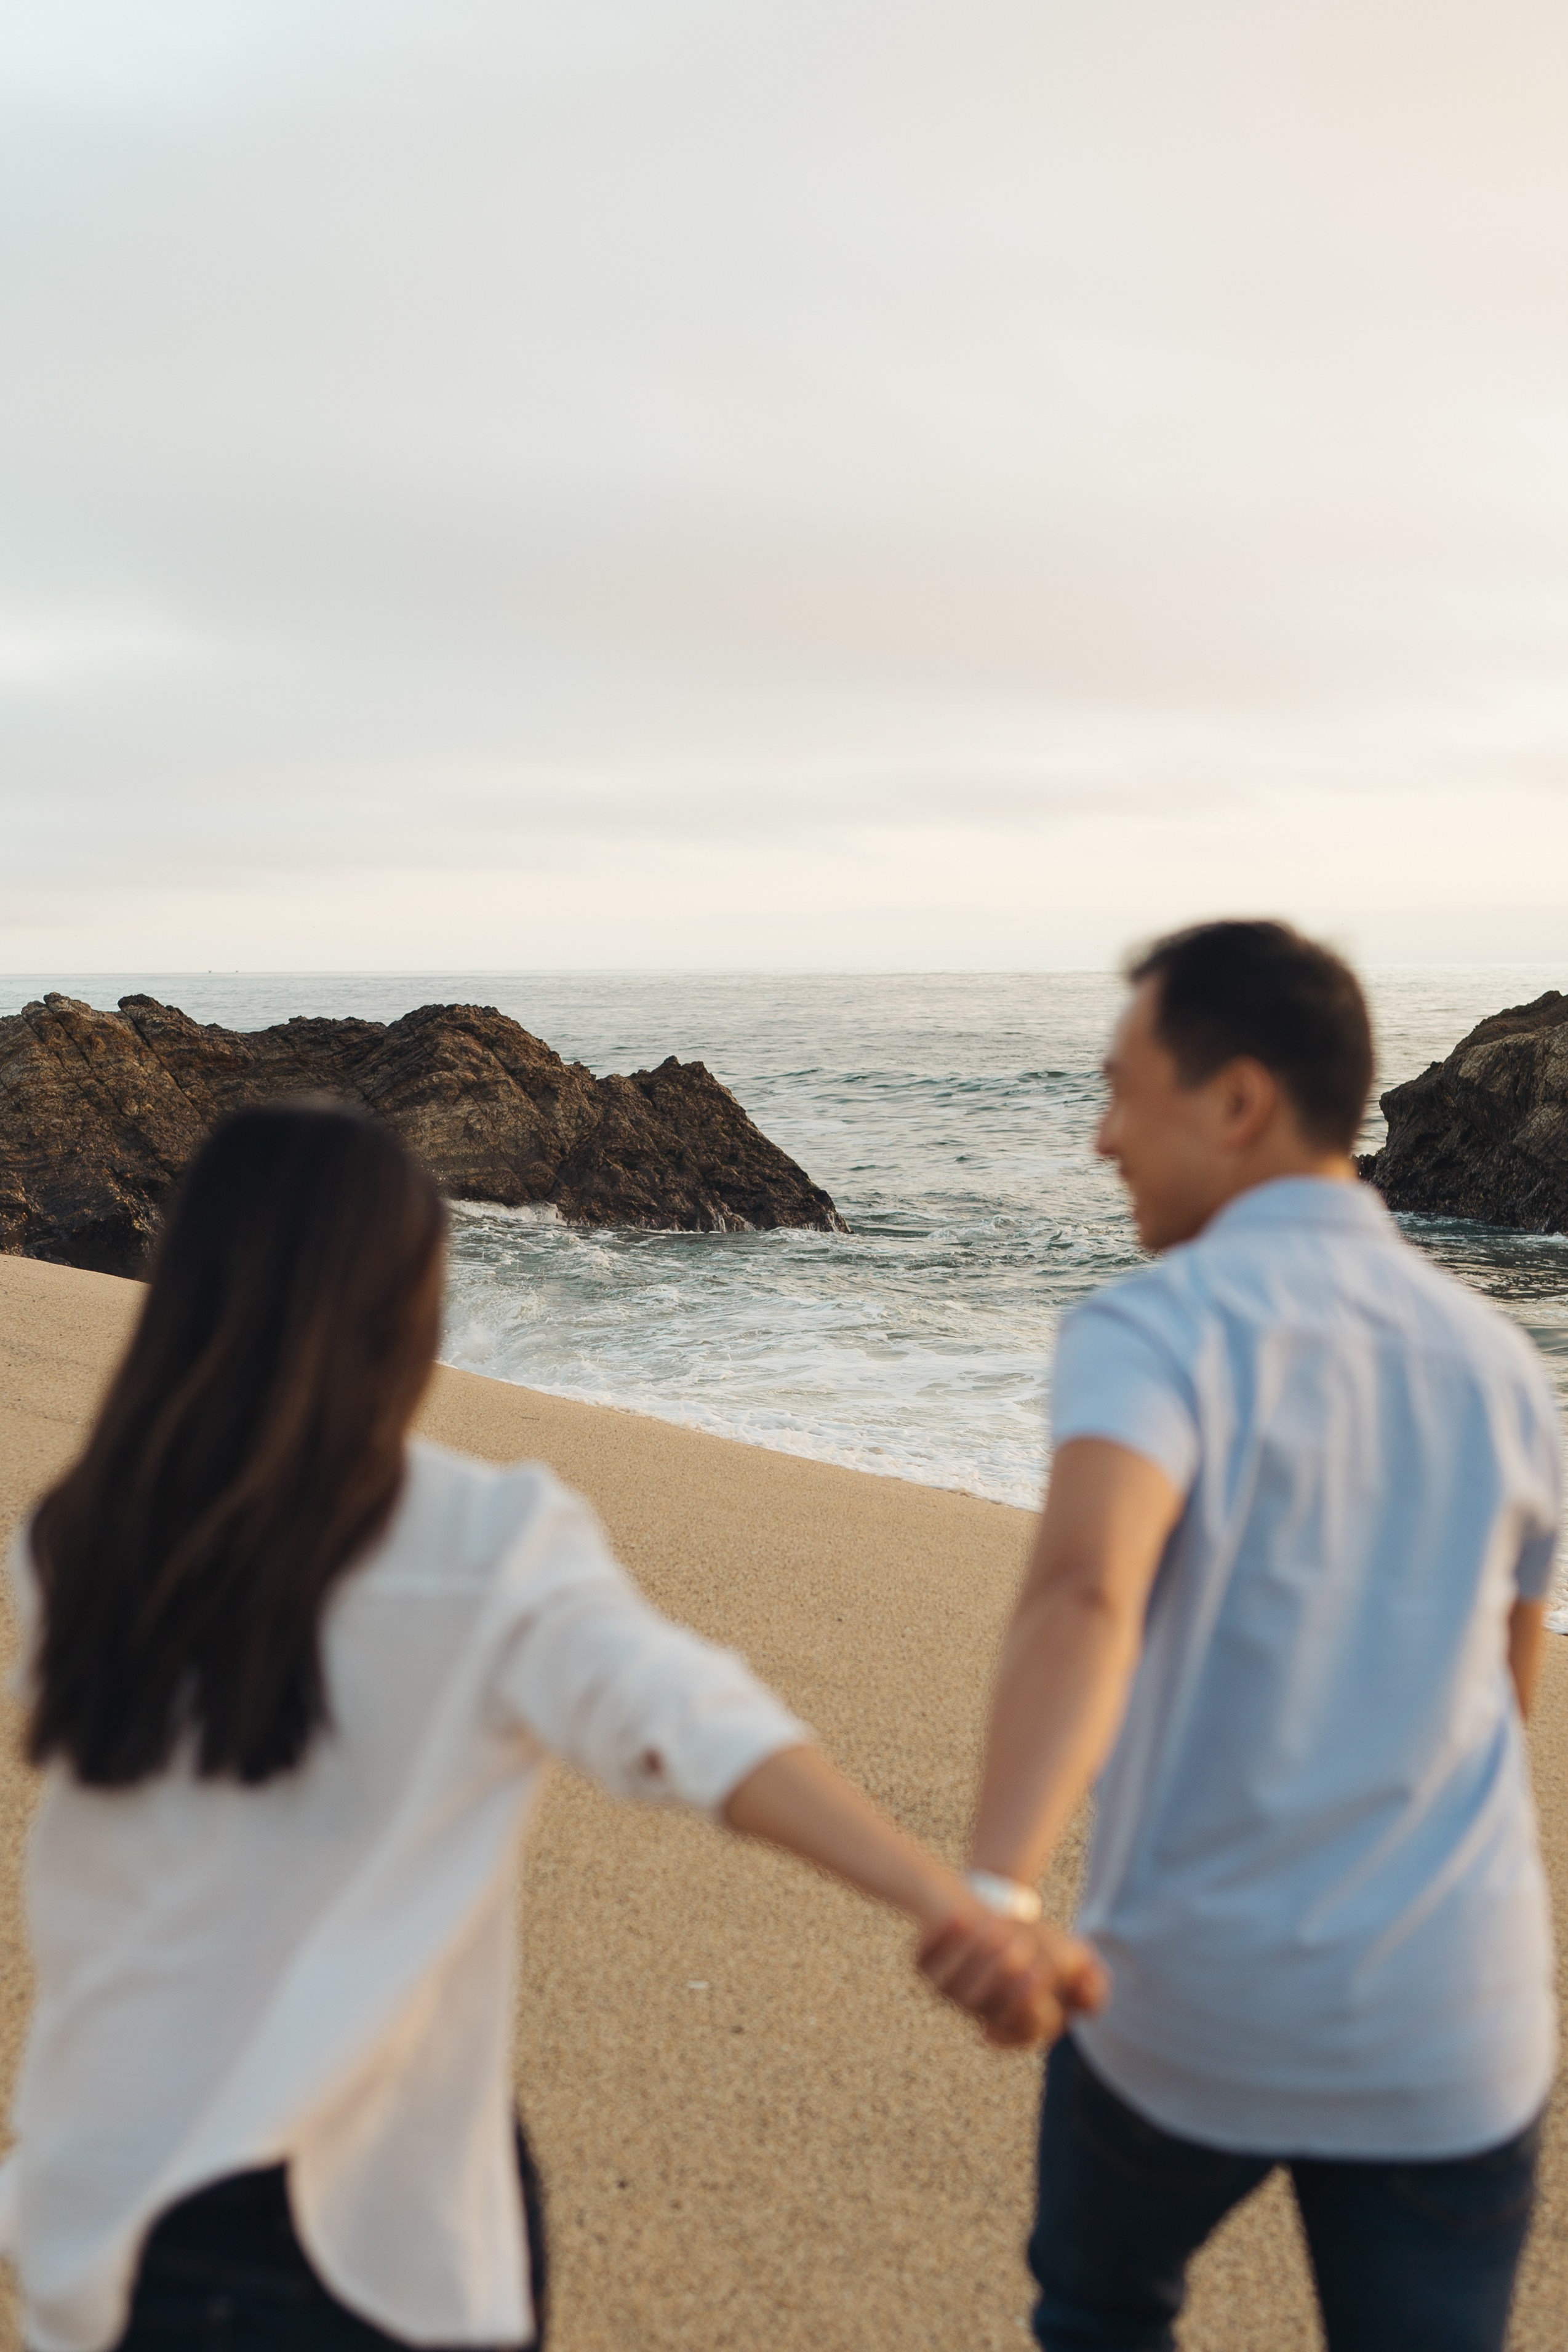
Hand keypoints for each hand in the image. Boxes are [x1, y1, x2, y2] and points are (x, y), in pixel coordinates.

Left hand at [916, 1909, 1107, 2048]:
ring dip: (975, 1954)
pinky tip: (958, 1916)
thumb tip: (1085, 2000)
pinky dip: (938, 1937)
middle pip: (980, 2004)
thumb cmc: (1036, 1939)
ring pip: (952, 1985)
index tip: (1040, 1971)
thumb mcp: (1073, 1959)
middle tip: (1019, 1943)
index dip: (1027, 2003)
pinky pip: (922, 1960)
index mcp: (1011, 2019)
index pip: (1020, 2029)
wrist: (991, 1904)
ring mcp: (947, 1990)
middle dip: (999, 1974)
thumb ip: (1091, 1986)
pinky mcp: (923, 1964)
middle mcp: (977, 2010)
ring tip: (996, 1925)